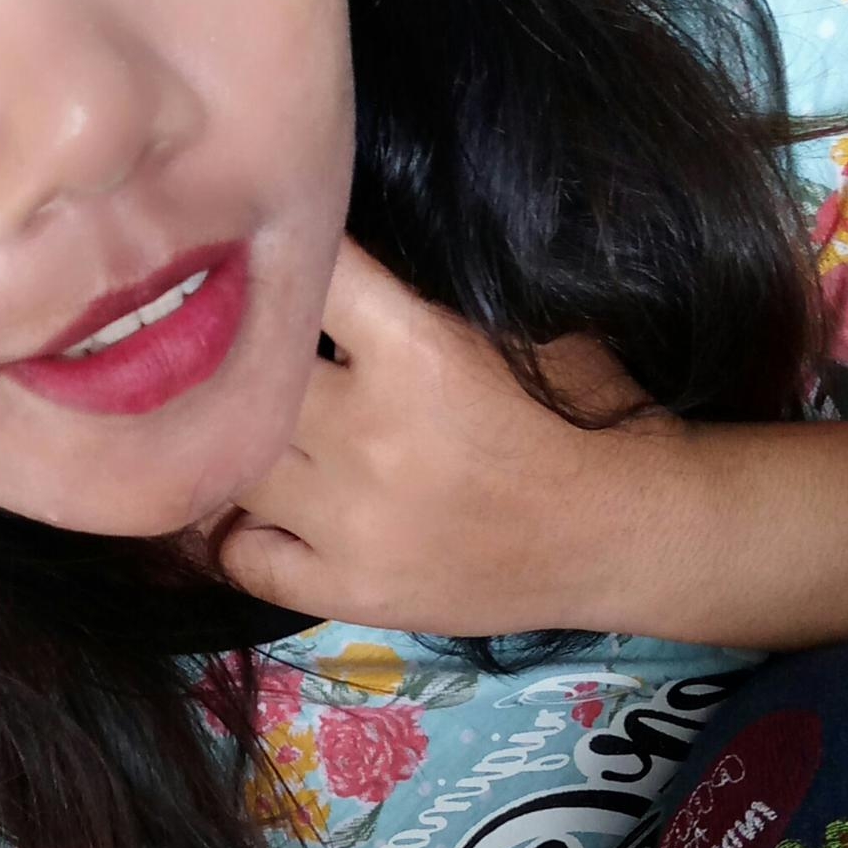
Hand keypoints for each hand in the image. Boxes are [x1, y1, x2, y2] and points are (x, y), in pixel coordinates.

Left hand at [213, 236, 682, 635]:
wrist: (623, 535)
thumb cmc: (581, 419)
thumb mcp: (512, 331)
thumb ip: (415, 302)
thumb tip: (329, 256)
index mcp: (413, 351)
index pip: (306, 278)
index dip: (274, 262)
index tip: (257, 256)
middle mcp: (366, 435)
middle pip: (245, 379)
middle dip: (236, 360)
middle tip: (224, 353)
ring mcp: (349, 522)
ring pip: (233, 467)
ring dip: (229, 445)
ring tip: (229, 431)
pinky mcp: (347, 591)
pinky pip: (244, 557)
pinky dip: (237, 532)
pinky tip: (252, 511)